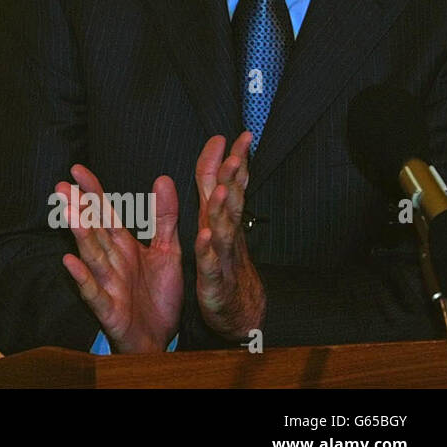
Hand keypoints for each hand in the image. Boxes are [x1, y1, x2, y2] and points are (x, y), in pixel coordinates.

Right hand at [59, 165, 181, 352]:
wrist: (163, 339)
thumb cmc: (158, 296)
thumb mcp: (168, 251)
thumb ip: (164, 218)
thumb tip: (163, 179)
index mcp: (124, 246)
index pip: (105, 214)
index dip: (93, 192)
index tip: (77, 170)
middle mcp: (112, 261)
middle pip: (93, 231)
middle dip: (79, 210)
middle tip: (62, 187)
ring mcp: (108, 284)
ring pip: (91, 256)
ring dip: (80, 236)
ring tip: (69, 214)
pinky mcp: (109, 309)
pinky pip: (94, 292)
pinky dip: (82, 278)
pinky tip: (69, 262)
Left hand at [194, 132, 265, 339]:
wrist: (240, 311)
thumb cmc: (226, 263)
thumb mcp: (217, 224)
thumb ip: (215, 191)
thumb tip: (219, 159)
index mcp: (221, 218)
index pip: (229, 184)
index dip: (234, 161)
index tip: (241, 135)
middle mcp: (225, 233)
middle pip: (230, 201)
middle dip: (234, 177)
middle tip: (237, 153)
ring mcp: (222, 256)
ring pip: (223, 229)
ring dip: (222, 209)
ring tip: (222, 189)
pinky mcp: (213, 279)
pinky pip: (210, 263)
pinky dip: (208, 250)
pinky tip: (205, 236)